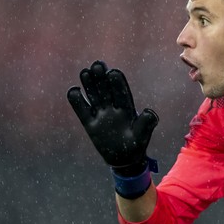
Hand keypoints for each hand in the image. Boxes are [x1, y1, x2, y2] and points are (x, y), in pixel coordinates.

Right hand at [67, 61, 158, 176]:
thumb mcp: (142, 136)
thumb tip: (150, 112)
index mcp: (127, 109)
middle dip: (102, 78)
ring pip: (94, 96)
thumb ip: (146, 124)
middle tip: (97, 64)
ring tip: (85, 72)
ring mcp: (101, 115)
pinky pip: (82, 111)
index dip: (118, 83)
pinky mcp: (90, 124)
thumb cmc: (136, 146)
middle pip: (106, 91)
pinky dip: (77, 101)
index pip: (121, 93)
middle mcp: (113, 109)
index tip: (113, 72)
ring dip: (89, 85)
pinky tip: (73, 90)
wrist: (124, 160)